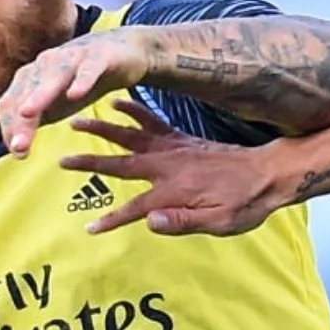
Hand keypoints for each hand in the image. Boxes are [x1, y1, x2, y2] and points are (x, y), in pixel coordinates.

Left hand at [0, 27, 151, 155]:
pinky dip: (81, 80)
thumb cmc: (82, 79)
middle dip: (19, 119)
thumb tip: (14, 148)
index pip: (11, 102)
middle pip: (27, 91)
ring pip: (52, 75)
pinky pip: (88, 68)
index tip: (16, 153)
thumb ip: (34, 121)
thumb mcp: (56, 104)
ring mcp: (72, 57)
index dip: (9, 127)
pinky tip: (74, 94)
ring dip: (39, 95)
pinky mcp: (99, 55)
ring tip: (27, 113)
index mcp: (32, 77)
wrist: (123, 48)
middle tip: (19, 148)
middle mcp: (46, 64)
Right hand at [61, 97, 296, 235]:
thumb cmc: (245, 203)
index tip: (89, 228)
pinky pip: (152, 121)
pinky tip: (117, 101)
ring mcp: (174, 149)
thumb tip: (148, 222)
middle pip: (121, 164)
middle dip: (90, 163)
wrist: (268, 173)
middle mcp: (168, 166)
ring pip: (130, 136)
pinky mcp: (181, 140)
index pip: (134, 209)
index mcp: (173, 190)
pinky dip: (133, 110)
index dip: (111, 220)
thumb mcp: (219, 222)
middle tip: (61, 160)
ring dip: (102, 130)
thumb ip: (183, 222)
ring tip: (76, 121)